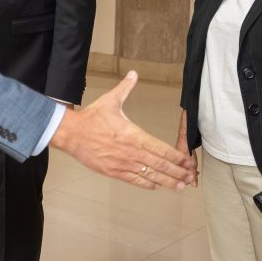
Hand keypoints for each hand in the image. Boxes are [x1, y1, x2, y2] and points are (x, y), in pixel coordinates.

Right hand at [50, 71, 195, 190]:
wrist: (71, 134)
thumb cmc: (90, 119)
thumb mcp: (110, 101)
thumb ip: (125, 88)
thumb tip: (133, 74)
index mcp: (134, 135)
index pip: (162, 149)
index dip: (177, 158)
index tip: (187, 161)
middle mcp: (131, 152)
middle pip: (161, 166)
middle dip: (178, 172)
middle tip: (190, 177)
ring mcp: (123, 164)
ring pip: (151, 176)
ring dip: (168, 182)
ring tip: (180, 185)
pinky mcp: (114, 172)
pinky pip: (135, 181)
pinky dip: (148, 184)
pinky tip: (157, 185)